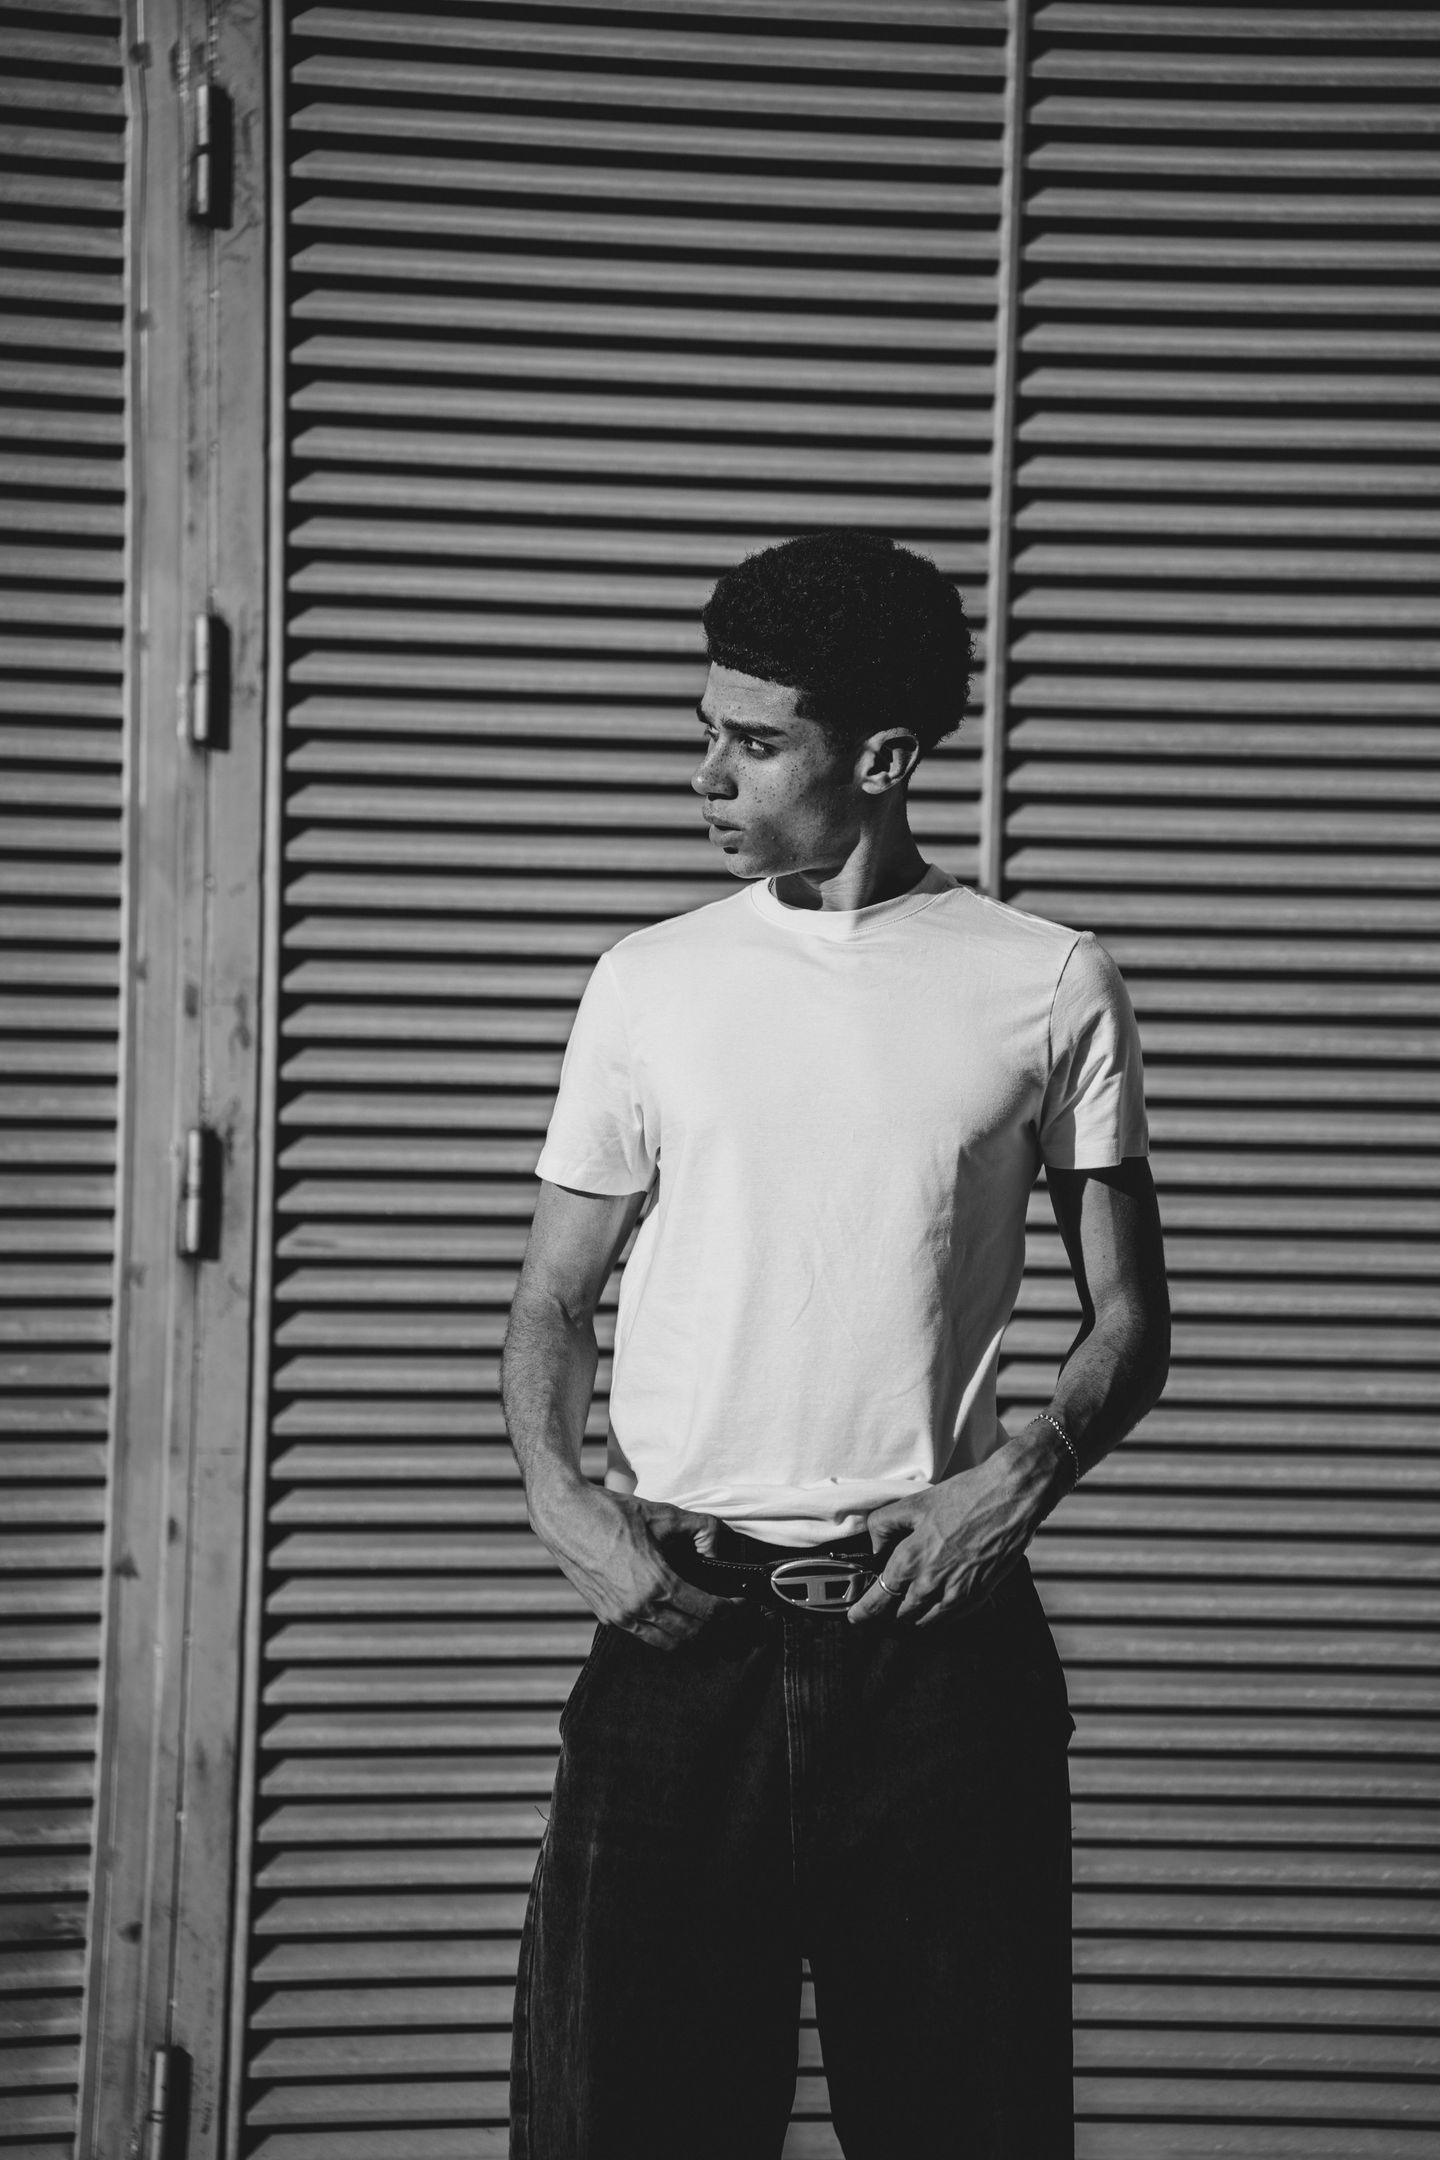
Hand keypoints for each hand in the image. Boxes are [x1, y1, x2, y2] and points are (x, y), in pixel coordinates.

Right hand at [530, 1481, 744, 1651]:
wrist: (565, 1516)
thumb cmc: (611, 1512)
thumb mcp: (664, 1514)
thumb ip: (702, 1529)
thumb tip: (723, 1546)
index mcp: (656, 1584)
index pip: (708, 1613)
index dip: (733, 1612)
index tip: (744, 1605)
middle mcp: (638, 1608)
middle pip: (692, 1635)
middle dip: (720, 1631)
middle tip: (736, 1620)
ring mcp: (620, 1616)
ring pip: (669, 1643)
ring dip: (694, 1639)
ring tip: (712, 1626)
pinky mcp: (606, 1616)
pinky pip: (645, 1637)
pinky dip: (668, 1635)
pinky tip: (678, 1621)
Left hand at [848, 1425, 1067, 1628]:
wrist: (1011, 1497)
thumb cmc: (964, 1496)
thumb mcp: (914, 1503)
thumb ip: (884, 1525)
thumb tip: (875, 1546)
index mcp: (911, 1560)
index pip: (879, 1600)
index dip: (863, 1612)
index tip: (855, 1617)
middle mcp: (932, 1583)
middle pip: (902, 1615)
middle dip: (890, 1613)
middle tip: (886, 1606)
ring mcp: (958, 1593)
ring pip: (927, 1621)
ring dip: (915, 1617)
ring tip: (911, 1606)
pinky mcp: (980, 1595)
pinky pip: (952, 1618)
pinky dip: (941, 1615)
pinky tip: (939, 1601)